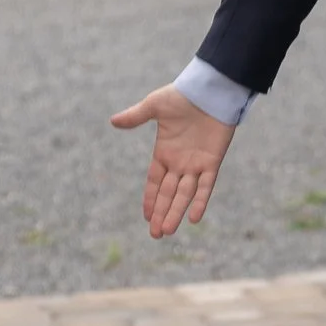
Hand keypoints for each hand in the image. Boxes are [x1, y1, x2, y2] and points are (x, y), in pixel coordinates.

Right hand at [110, 85, 237, 238]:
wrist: (211, 90)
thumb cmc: (183, 95)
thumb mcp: (155, 106)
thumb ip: (136, 116)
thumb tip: (113, 121)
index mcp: (165, 152)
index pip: (155, 182)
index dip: (150, 199)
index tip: (146, 217)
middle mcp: (180, 162)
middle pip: (168, 193)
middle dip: (161, 213)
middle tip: (155, 235)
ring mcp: (197, 163)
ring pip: (184, 194)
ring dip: (176, 212)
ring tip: (167, 231)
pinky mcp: (213, 161)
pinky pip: (206, 185)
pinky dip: (201, 201)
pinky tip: (194, 218)